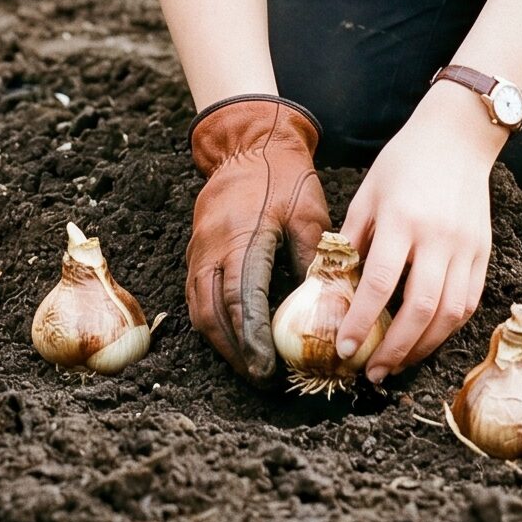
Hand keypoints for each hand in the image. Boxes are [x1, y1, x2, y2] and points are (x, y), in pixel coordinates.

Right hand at [185, 95, 329, 379]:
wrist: (248, 141)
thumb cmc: (284, 175)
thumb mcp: (308, 212)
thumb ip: (312, 257)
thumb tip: (326, 304)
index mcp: (242, 236)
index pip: (242, 298)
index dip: (253, 337)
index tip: (269, 367)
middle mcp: (212, 247)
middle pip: (213, 313)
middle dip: (235, 352)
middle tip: (262, 379)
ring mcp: (199, 250)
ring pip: (199, 309)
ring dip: (221, 344)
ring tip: (248, 368)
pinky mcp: (195, 251)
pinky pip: (195, 296)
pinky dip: (210, 323)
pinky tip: (230, 340)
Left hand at [338, 82, 502, 381]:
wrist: (458, 138)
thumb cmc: (405, 163)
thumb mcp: (368, 192)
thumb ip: (352, 238)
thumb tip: (329, 283)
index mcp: (402, 219)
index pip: (380, 281)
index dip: (361, 320)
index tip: (344, 347)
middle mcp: (438, 237)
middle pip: (419, 307)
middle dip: (394, 348)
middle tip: (372, 372)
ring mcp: (466, 247)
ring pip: (449, 313)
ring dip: (422, 347)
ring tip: (397, 363)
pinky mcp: (483, 253)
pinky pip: (468, 302)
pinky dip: (447, 328)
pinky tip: (426, 339)